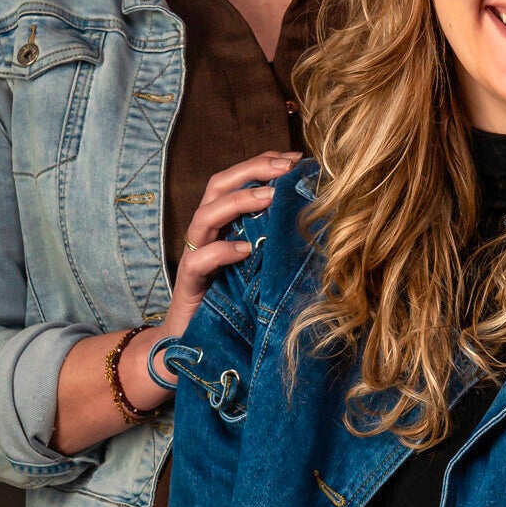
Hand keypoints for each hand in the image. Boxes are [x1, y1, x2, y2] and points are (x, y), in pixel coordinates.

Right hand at [51, 151, 301, 451]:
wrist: (193, 347)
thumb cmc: (233, 303)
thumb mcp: (261, 267)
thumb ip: (275, 241)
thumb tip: (317, 220)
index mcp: (224, 224)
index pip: (238, 180)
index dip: (264, 164)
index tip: (298, 159)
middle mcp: (206, 233)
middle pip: (219, 185)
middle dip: (252, 170)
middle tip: (286, 167)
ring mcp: (194, 256)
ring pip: (205, 215)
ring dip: (239, 202)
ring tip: (270, 197)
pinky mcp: (189, 285)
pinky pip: (200, 260)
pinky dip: (222, 251)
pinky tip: (244, 250)